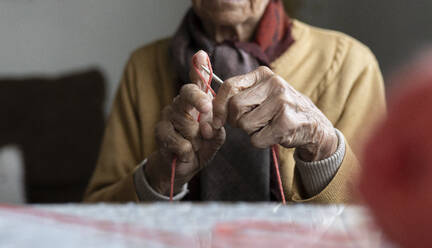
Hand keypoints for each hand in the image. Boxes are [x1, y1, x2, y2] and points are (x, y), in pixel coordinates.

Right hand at [145, 51, 225, 195]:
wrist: (184, 166)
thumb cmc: (201, 146)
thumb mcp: (215, 136)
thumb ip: (216, 126)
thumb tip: (210, 119)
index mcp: (196, 101)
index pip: (197, 81)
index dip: (199, 68)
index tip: (201, 56)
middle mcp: (180, 103)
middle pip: (187, 93)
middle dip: (200, 101)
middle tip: (207, 110)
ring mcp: (167, 116)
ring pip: (186, 123)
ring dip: (196, 139)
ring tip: (197, 145)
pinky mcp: (160, 132)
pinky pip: (179, 141)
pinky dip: (187, 150)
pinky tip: (186, 153)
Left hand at [212, 66, 336, 161]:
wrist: (314, 126)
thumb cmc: (280, 110)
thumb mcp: (262, 93)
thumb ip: (238, 94)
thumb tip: (209, 107)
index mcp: (264, 74)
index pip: (229, 86)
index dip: (217, 106)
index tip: (216, 120)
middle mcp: (274, 84)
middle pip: (234, 107)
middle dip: (237, 120)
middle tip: (250, 122)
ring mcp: (282, 103)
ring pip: (244, 124)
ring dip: (250, 132)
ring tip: (266, 126)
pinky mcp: (287, 123)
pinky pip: (256, 139)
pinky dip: (261, 142)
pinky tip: (275, 134)